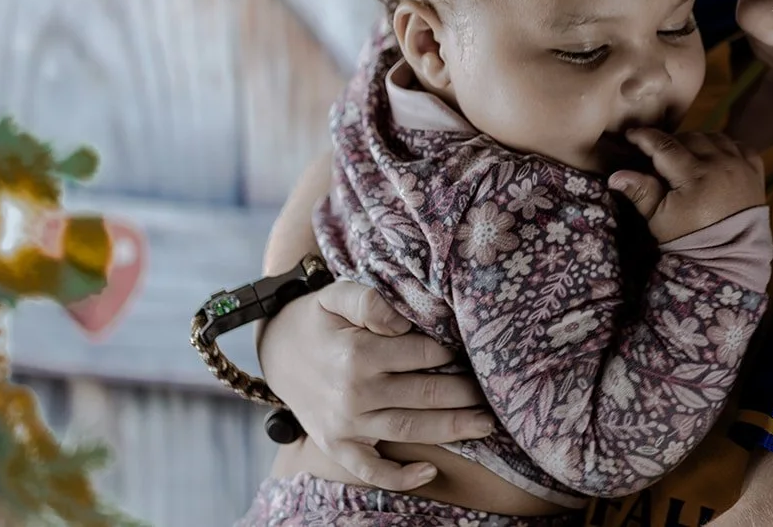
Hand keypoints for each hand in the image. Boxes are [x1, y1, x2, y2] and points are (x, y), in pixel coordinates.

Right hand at [257, 280, 495, 489]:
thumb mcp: (335, 295)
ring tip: (486, 425)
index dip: (451, 352)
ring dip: (452, 429)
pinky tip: (430, 472)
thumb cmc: (315, 318)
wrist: (275, 351)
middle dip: (465, 394)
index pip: (424, 354)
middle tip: (498, 393)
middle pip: (425, 394)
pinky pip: (371, 469)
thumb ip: (369, 301)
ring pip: (410, 429)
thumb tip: (400, 322)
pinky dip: (399, 477)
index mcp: (358, 355)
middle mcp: (354, 394)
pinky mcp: (337, 445)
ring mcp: (346, 425)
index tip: (471, 350)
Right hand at [608, 130, 765, 242]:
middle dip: (672, 142)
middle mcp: (720, 164)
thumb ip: (641, 192)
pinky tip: (716, 157)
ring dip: (699, 142)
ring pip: (716, 137)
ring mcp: (741, 166)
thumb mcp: (660, 219)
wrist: (730, 260)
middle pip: (690, 137)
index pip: (664, 145)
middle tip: (659, 155)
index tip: (631, 134)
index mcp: (694, 175)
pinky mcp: (756, 173)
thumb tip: (615, 175)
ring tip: (686, 156)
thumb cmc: (690, 240)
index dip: (645, 137)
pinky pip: (741, 146)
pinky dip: (727, 147)